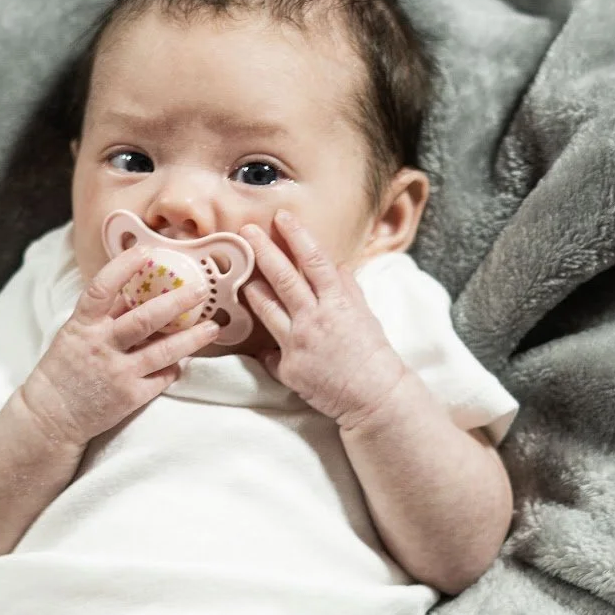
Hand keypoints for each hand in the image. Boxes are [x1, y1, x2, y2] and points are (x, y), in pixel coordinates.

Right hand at [20, 243, 221, 448]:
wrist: (52, 415)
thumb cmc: (65, 369)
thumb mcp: (76, 334)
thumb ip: (105, 314)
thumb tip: (139, 288)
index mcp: (83, 325)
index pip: (102, 288)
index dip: (124, 267)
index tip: (147, 250)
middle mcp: (101, 346)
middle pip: (145, 319)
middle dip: (177, 302)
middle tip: (201, 289)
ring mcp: (117, 373)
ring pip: (163, 352)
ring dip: (192, 339)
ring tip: (213, 328)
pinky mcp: (130, 397)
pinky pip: (162, 377)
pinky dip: (174, 367)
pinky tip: (183, 360)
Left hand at [240, 211, 406, 426]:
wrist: (374, 397)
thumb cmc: (372, 356)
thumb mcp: (365, 315)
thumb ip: (346, 289)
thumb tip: (333, 266)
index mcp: (337, 303)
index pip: (314, 261)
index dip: (297, 236)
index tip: (281, 217)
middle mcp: (314, 319)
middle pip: (283, 278)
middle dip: (263, 250)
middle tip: (246, 231)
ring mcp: (298, 344)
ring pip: (267, 308)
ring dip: (251, 288)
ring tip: (240, 274)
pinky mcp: (288, 368)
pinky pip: (269, 352)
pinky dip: (265, 344)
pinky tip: (257, 337)